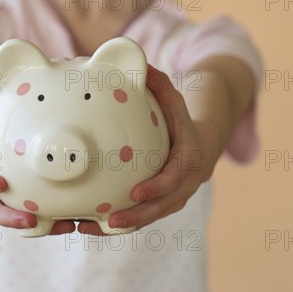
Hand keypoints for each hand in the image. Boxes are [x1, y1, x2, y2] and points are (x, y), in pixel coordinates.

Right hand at [0, 72, 74, 234]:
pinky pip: (21, 210)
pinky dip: (41, 217)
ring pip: (9, 216)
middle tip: (32, 220)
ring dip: (34, 224)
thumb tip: (0, 73)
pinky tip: (68, 218)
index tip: (0, 183)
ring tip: (64, 226)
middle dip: (9, 218)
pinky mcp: (6, 197)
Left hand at [78, 63, 221, 234]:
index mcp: (188, 159)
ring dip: (123, 226)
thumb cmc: (182, 119)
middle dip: (137, 216)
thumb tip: (142, 63)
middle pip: (161, 206)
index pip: (174, 177)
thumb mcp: (175, 99)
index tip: (135, 193)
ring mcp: (174, 197)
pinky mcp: (162, 203)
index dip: (157, 187)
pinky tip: (93, 225)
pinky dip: (121, 223)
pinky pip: (142, 216)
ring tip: (90, 228)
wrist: (202, 143)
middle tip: (110, 220)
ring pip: (150, 217)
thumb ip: (160, 84)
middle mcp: (183, 184)